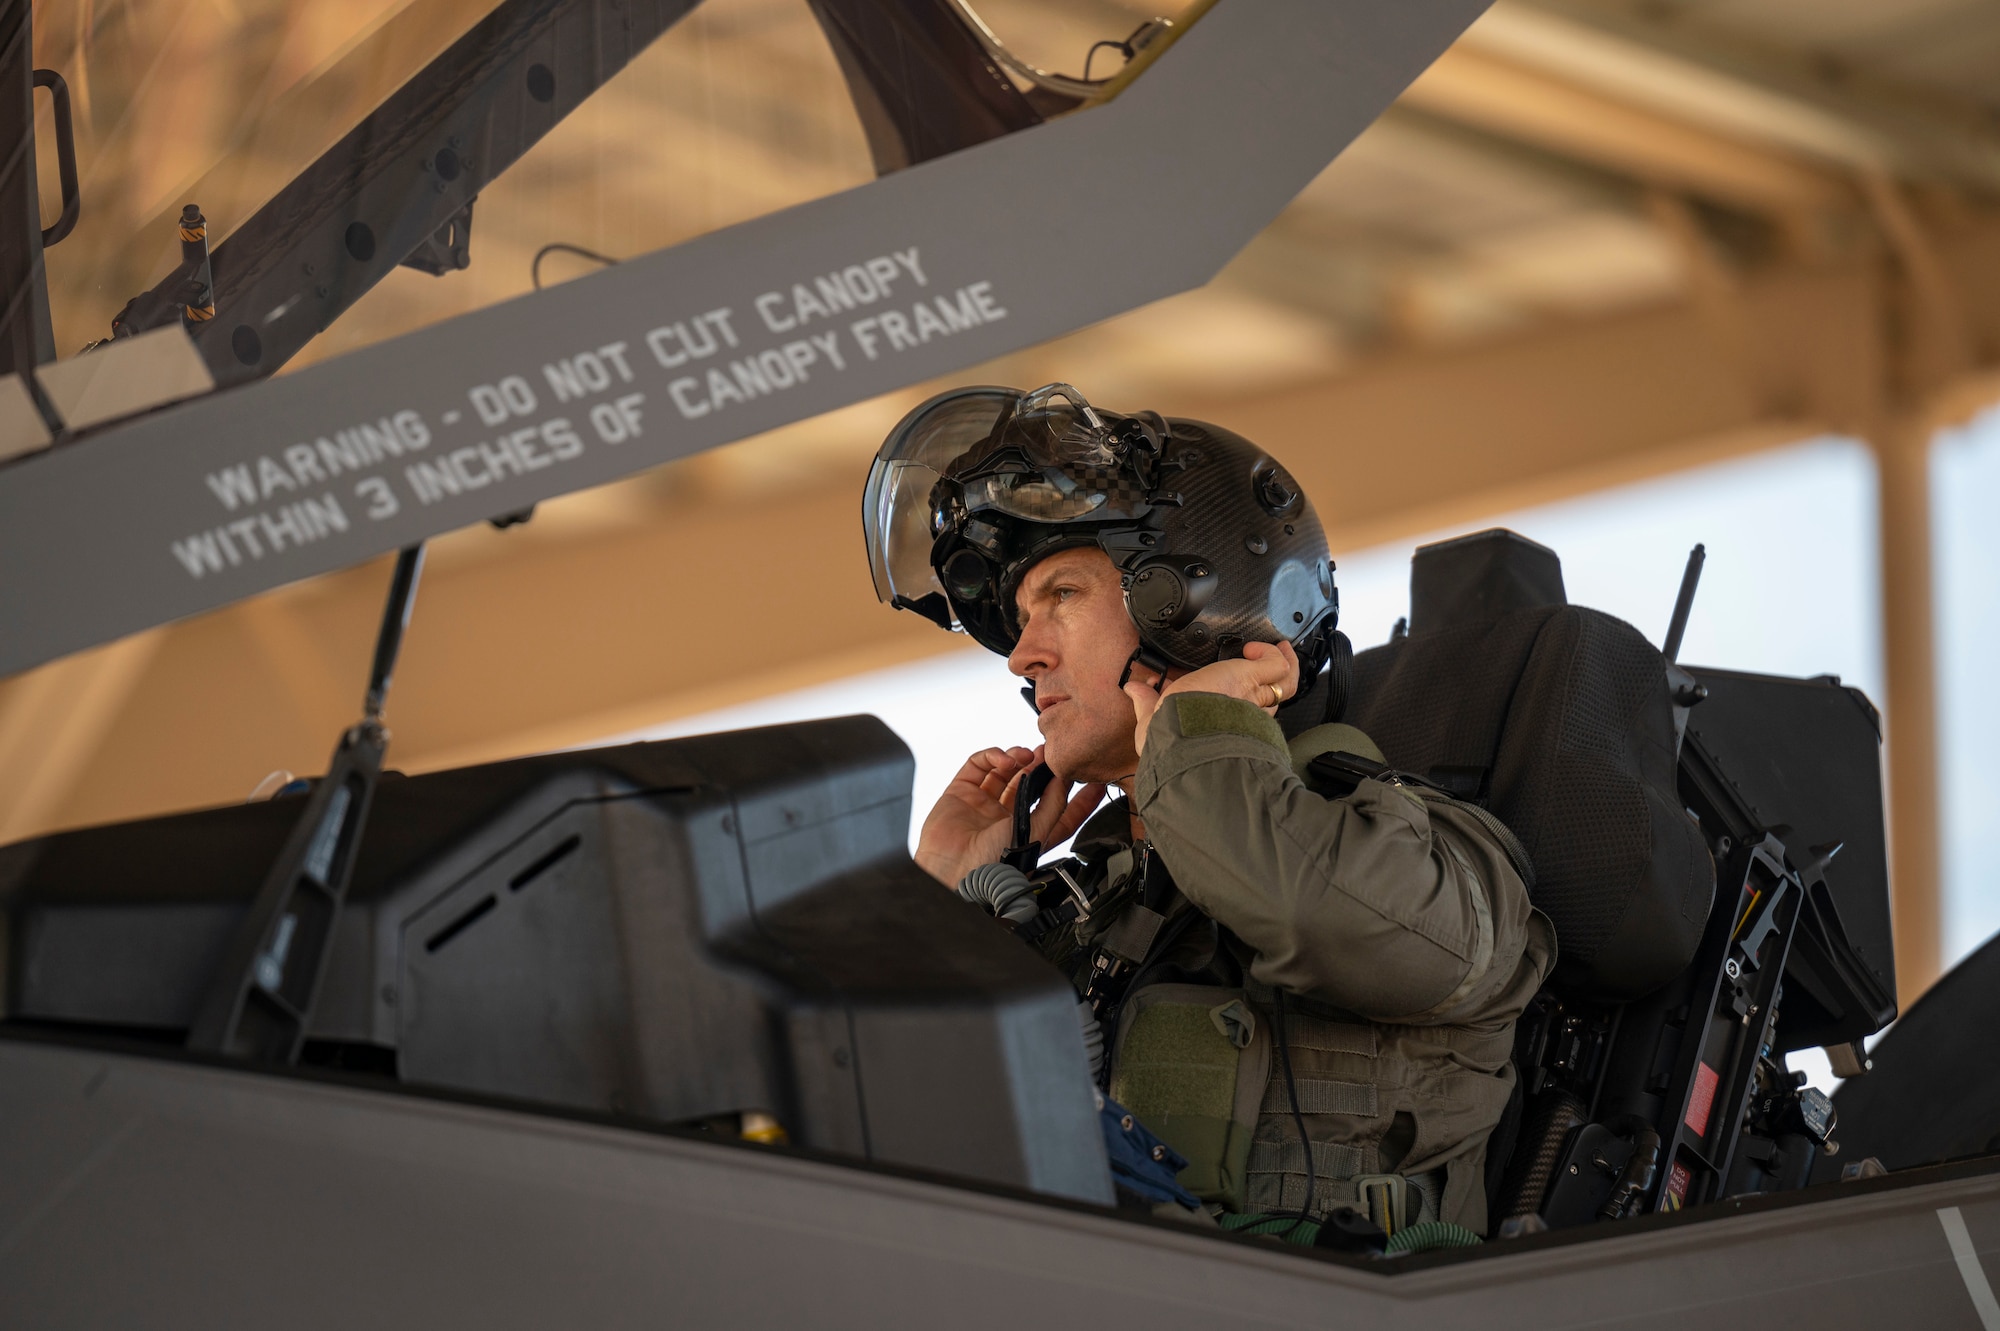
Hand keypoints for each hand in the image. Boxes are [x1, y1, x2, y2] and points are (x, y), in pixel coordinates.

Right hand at [914, 744, 1106, 887]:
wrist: (953, 870)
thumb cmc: (994, 864)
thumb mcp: (1035, 834)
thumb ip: (1053, 805)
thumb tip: (1065, 779)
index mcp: (1029, 833)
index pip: (1059, 811)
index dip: (1077, 796)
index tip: (1094, 778)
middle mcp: (1007, 817)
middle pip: (1031, 784)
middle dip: (1043, 767)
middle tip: (1052, 753)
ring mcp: (983, 803)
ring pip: (1005, 772)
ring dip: (1019, 758)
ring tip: (1028, 755)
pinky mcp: (961, 792)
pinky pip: (978, 765)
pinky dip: (993, 756)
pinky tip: (1005, 760)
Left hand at [1124, 639, 1299, 757]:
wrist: (1183, 737)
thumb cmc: (1170, 738)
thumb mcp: (1151, 717)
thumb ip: (1145, 702)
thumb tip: (1133, 690)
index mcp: (1221, 720)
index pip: (1246, 710)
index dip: (1249, 696)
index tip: (1238, 679)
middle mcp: (1243, 712)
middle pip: (1275, 696)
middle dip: (1275, 680)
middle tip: (1268, 662)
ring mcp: (1252, 696)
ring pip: (1286, 683)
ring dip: (1284, 663)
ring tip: (1279, 648)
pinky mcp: (1253, 680)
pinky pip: (1280, 667)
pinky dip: (1273, 654)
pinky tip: (1257, 648)